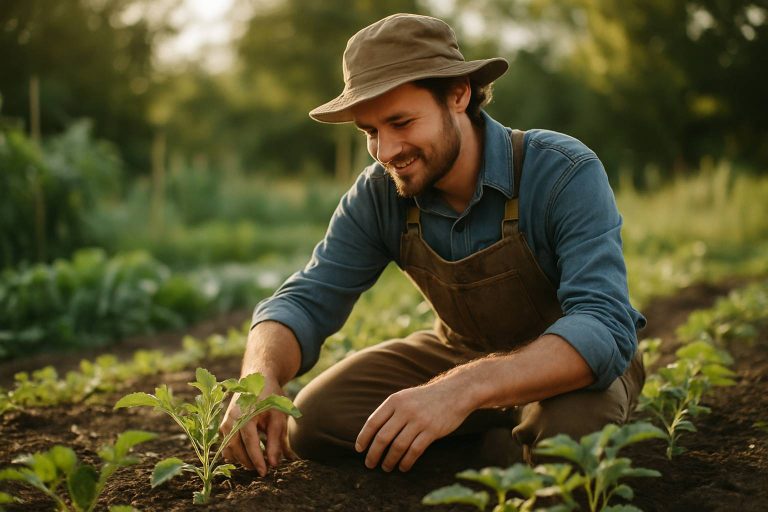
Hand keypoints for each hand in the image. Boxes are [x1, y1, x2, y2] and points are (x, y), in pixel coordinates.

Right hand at [220, 377, 295, 475]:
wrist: (257, 378)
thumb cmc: (271, 397)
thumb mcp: (278, 416)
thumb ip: (276, 440)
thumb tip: (274, 463)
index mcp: (245, 414)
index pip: (249, 443)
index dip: (257, 459)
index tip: (265, 472)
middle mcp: (231, 419)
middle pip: (236, 449)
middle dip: (250, 462)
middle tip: (264, 470)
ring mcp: (225, 422)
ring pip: (229, 449)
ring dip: (242, 459)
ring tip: (259, 462)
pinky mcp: (223, 425)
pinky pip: (226, 445)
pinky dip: (236, 453)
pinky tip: (249, 455)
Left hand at [355, 380, 471, 471]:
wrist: (455, 392)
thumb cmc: (427, 398)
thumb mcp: (406, 397)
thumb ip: (391, 411)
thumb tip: (373, 433)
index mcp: (395, 400)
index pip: (373, 421)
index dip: (364, 437)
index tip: (359, 450)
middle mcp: (405, 410)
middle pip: (383, 437)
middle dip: (374, 453)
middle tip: (370, 464)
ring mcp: (419, 420)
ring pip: (398, 446)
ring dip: (389, 460)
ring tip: (386, 468)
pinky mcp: (432, 431)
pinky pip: (414, 451)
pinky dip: (406, 462)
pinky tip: (402, 467)